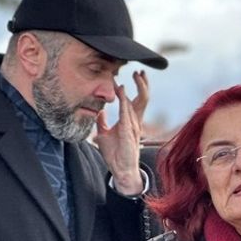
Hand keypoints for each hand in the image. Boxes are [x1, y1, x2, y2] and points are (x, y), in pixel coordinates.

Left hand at [94, 70, 149, 195]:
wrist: (120, 169)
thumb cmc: (114, 154)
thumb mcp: (103, 134)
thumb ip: (102, 122)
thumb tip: (98, 111)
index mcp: (129, 121)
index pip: (132, 101)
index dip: (130, 89)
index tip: (124, 77)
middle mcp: (134, 122)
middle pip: (143, 99)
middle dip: (143, 85)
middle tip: (139, 71)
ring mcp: (133, 127)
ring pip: (137, 103)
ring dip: (135, 89)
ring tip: (134, 75)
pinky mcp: (129, 133)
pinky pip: (127, 114)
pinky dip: (125, 102)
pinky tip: (122, 93)